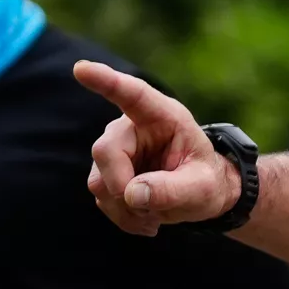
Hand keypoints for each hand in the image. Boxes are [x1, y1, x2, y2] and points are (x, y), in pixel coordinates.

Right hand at [75, 61, 238, 234]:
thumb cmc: (207, 182)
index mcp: (163, 117)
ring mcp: (115, 149)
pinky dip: (123, 216)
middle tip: (154, 211)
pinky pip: (101, 198)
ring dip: (126, 208)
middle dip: (124, 187)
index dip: (106, 81)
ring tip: (158, 215)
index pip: (133, 94)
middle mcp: (132, 127)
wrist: (200, 196)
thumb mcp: (203, 189)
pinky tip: (146, 220)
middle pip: (106, 151)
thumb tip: (131, 194)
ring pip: (99, 181)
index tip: (82, 68)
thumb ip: (173, 190)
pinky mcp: (106, 172)